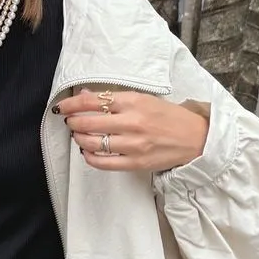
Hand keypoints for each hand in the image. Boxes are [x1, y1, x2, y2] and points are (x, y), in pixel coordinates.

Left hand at [55, 89, 208, 171]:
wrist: (196, 139)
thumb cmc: (169, 117)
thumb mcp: (144, 99)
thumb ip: (114, 98)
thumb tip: (85, 95)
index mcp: (134, 102)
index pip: (94, 101)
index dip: (72, 104)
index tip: (62, 107)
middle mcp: (132, 122)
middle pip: (89, 122)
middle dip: (73, 122)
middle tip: (70, 121)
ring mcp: (134, 145)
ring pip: (93, 143)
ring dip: (79, 139)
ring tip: (79, 135)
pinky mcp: (136, 163)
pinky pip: (104, 163)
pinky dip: (90, 158)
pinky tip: (87, 152)